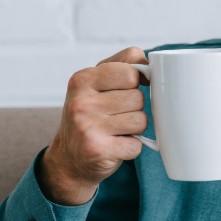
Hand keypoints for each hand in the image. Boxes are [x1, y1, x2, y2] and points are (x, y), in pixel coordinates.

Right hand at [37, 47, 148, 205]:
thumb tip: (151, 65)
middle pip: (138, 98)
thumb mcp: (98, 81)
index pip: (130, 72)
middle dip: (134, 108)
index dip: (135, 82)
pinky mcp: (98, 150)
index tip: (125, 90)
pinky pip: (137, 144)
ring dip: (134, 128)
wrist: (69, 157)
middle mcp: (81, 102)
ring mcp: (88, 127)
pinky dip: (131, 147)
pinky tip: (115, 145)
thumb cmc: (91, 113)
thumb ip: (124, 63)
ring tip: (116, 129)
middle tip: (116, 115)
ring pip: (141, 121)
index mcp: (82, 79)